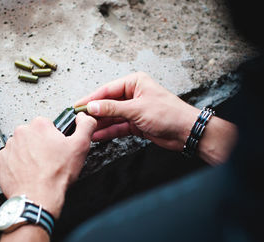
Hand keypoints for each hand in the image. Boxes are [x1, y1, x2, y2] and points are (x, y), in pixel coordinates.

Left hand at [0, 113, 95, 218]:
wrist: (38, 197)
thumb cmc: (56, 175)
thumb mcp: (81, 147)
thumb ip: (85, 126)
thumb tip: (84, 118)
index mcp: (40, 125)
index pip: (48, 125)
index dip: (55, 138)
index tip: (58, 149)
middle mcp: (22, 132)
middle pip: (34, 135)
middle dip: (41, 145)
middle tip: (50, 160)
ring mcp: (10, 147)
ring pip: (23, 146)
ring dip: (30, 154)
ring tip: (39, 168)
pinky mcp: (2, 161)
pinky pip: (12, 158)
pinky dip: (19, 164)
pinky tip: (29, 172)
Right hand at [75, 72, 199, 151]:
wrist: (185, 131)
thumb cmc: (168, 113)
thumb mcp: (136, 109)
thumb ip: (112, 108)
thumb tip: (93, 106)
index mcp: (134, 83)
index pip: (107, 90)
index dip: (91, 98)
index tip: (78, 105)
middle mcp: (133, 95)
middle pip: (108, 104)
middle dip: (94, 113)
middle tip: (79, 119)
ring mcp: (134, 110)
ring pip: (111, 117)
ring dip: (99, 124)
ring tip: (85, 129)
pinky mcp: (135, 124)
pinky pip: (117, 127)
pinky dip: (108, 132)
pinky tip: (97, 136)